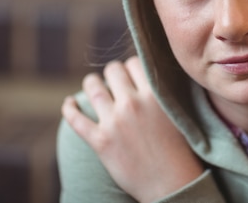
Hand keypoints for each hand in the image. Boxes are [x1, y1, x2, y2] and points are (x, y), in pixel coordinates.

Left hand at [62, 56, 203, 202]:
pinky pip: (76, 119)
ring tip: (92, 85)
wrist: (171, 182)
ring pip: (93, 88)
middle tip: (112, 80)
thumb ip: (164, 92)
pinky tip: (69, 103)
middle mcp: (132, 103)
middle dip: (111, 73)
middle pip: (113, 71)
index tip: (129, 74)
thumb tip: (152, 74)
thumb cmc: (179, 149)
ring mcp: (114, 122)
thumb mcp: (176, 112)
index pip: (134, 64)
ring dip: (91, 83)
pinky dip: (69, 108)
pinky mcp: (100, 141)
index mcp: (154, 94)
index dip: (130, 67)